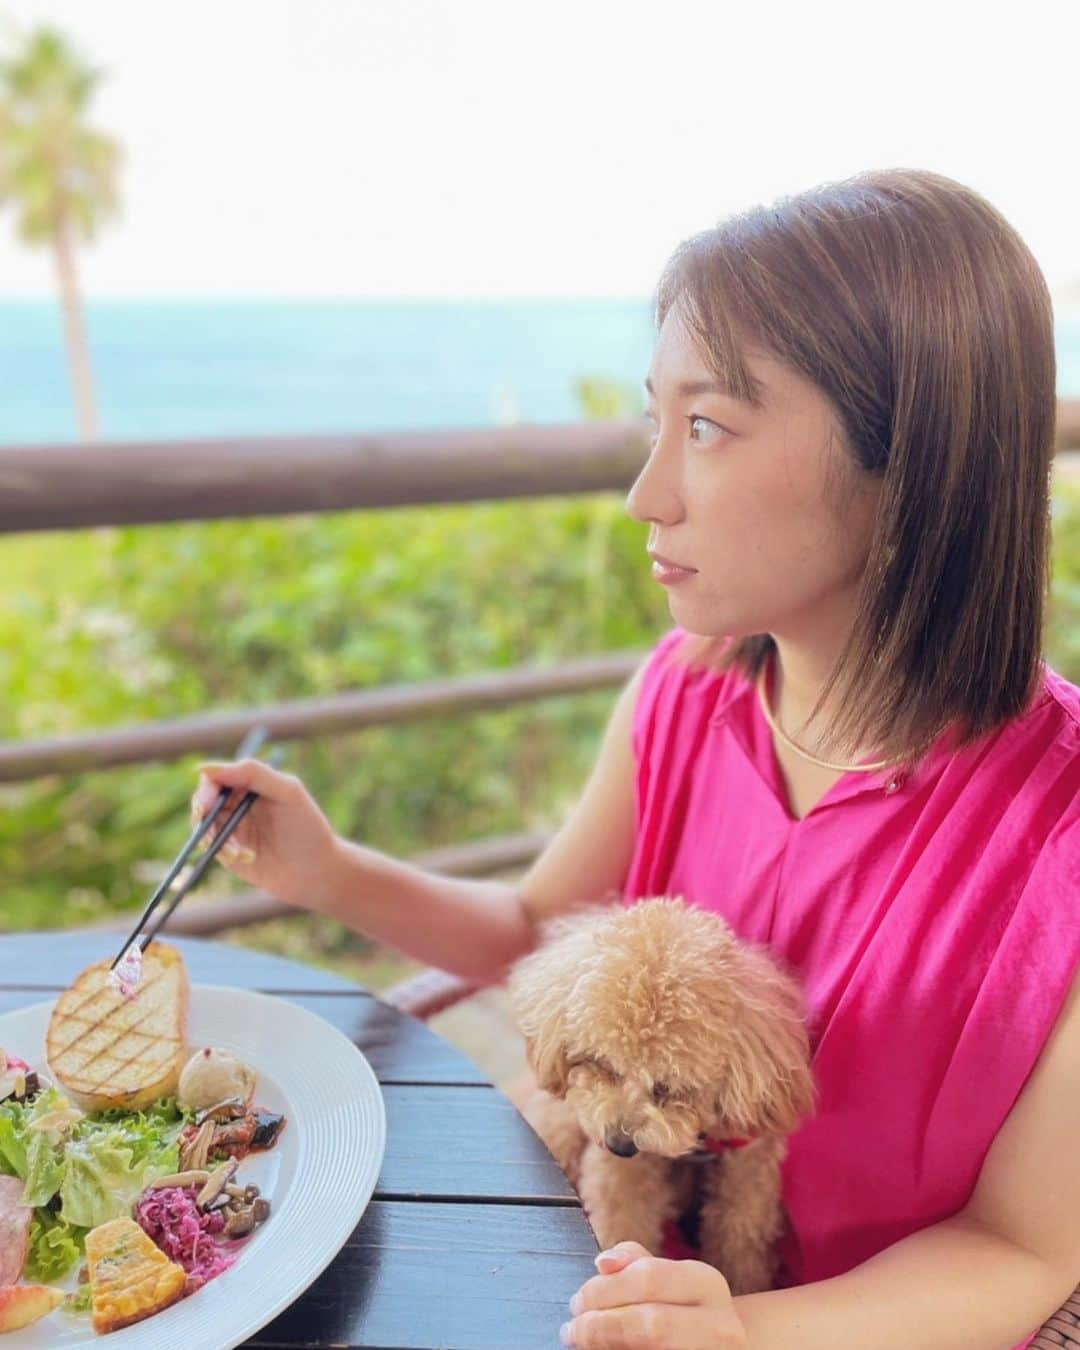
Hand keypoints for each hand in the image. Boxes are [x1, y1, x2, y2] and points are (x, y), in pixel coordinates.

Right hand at [190, 758, 339, 910]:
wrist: (317, 872)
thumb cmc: (308, 829)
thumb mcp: (288, 792)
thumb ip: (253, 773)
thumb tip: (205, 768)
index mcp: (252, 785)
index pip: (218, 777)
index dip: (208, 787)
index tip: (207, 802)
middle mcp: (239, 804)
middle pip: (204, 799)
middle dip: (202, 810)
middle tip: (205, 820)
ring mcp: (232, 829)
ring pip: (203, 824)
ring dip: (213, 836)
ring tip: (238, 850)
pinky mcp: (228, 852)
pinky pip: (211, 847)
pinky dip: (222, 851)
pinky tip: (247, 857)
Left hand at [562, 1242, 748, 1348]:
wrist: (725, 1348)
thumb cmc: (684, 1310)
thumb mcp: (670, 1279)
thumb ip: (636, 1263)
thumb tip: (604, 1262)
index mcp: (708, 1283)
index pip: (649, 1278)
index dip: (603, 1290)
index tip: (575, 1302)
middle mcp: (721, 1324)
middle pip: (652, 1324)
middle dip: (602, 1326)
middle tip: (572, 1330)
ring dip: (606, 1347)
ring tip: (583, 1343)